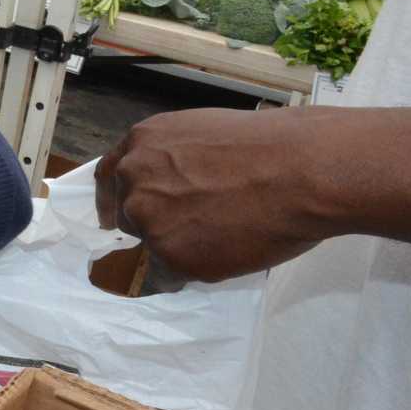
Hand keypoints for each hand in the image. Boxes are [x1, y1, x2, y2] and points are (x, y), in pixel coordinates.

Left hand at [94, 108, 332, 282]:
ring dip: (176, 247)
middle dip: (156, 221)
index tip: (115, 215)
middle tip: (195, 227)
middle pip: (129, 212)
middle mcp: (134, 178)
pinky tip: (221, 259)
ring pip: (151, 245)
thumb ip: (176, 158)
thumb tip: (177, 181)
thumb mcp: (204, 133)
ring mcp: (148, 218)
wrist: (300, 170)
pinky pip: (168, 276)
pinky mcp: (169, 255)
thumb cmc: (271, 146)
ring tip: (222, 239)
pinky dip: (190, 272)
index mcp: (142, 142)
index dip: (116, 198)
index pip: (111, 175)